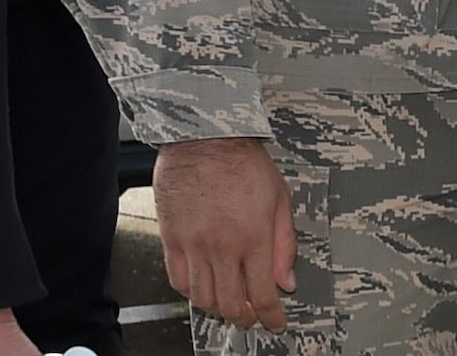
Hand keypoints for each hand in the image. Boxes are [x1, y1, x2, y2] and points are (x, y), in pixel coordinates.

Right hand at [155, 136, 295, 331]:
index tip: (275, 321)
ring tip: (227, 301)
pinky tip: (201, 285)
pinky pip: (177, 279)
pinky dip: (191, 291)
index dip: (271, 317)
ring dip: (218, 307)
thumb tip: (286, 280)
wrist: (202, 135)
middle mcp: (222, 246)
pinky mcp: (171, 237)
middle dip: (245, 318)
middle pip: (231, 305)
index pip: (262, 296)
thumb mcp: (279, 198)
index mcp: (253, 237)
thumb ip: (284, 244)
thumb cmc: (241, 160)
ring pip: (203, 298)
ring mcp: (193, 243)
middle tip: (250, 315)